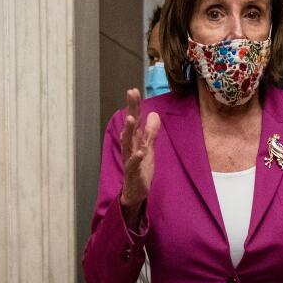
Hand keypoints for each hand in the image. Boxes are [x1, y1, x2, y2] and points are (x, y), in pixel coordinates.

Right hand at [118, 88, 161, 223]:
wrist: (135, 193)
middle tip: (131, 94)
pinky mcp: (133, 173)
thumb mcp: (149, 148)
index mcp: (134, 141)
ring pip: (128, 143)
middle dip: (131, 109)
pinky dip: (136, 158)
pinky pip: (134, 164)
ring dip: (129, 130)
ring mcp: (130, 160)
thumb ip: (151, 132)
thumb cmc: (140, 169)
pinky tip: (139, 152)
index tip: (133, 90)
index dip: (134, 105)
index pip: (135, 120)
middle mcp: (130, 147)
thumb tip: (154, 114)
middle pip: (130, 126)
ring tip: (130, 118)